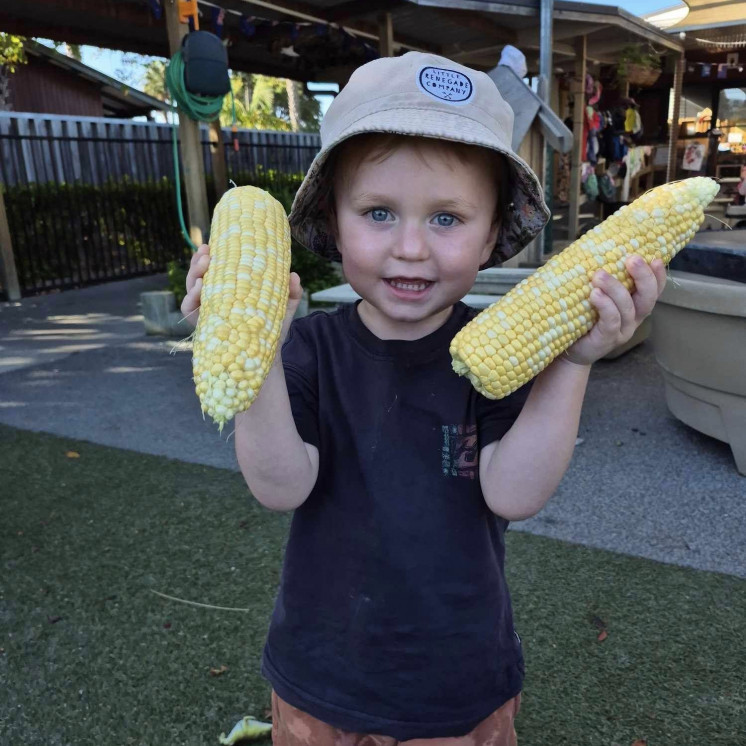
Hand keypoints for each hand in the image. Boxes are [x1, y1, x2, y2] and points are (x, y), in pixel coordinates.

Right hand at [180, 243, 303, 340]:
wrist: (267, 356)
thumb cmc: (271, 329)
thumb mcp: (284, 307)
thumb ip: (291, 292)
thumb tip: (294, 276)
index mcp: (229, 289)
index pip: (215, 268)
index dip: (210, 255)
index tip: (213, 243)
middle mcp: (214, 298)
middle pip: (198, 274)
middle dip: (198, 261)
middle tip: (206, 251)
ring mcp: (206, 311)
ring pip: (191, 288)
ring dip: (193, 274)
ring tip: (204, 265)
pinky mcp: (201, 325)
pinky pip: (188, 309)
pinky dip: (190, 297)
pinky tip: (200, 288)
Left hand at [562, 255, 666, 366]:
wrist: (566, 349)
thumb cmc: (579, 317)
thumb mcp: (593, 296)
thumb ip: (601, 279)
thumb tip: (594, 248)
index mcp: (634, 307)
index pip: (654, 290)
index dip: (657, 275)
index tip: (654, 257)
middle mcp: (633, 319)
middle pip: (647, 298)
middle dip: (643, 277)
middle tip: (632, 259)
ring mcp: (622, 331)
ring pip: (627, 308)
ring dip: (615, 288)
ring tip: (600, 274)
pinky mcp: (607, 340)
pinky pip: (611, 321)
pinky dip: (605, 306)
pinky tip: (595, 294)